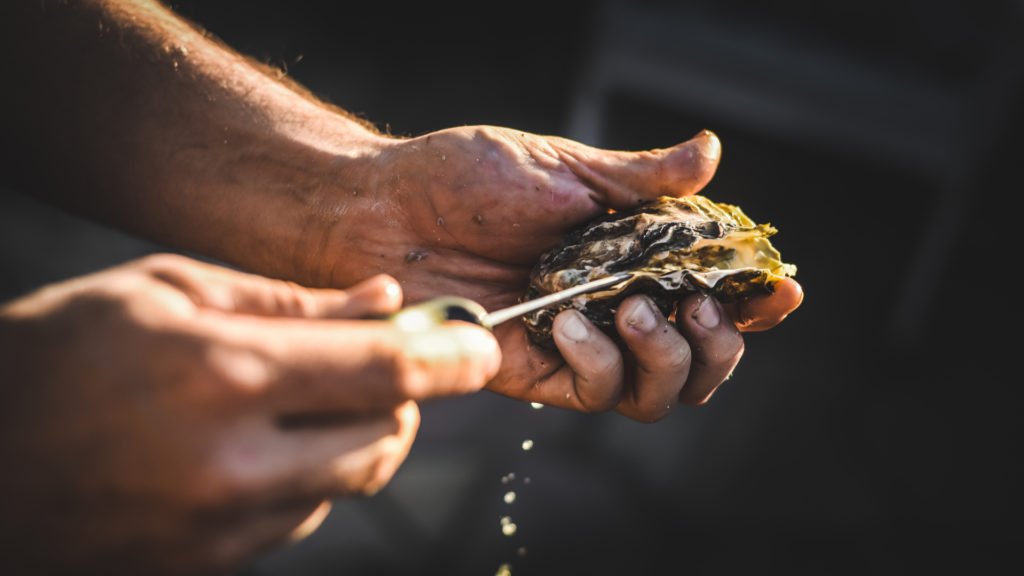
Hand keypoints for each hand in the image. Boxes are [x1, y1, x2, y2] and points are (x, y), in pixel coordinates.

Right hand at [0, 254, 499, 574]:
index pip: (386, 369)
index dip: (452, 356)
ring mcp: (220, 532)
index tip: (482, 345)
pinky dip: (303, 481)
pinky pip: (297, 522)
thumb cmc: (57, 354)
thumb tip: (384, 299)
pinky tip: (255, 449)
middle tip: (377, 363)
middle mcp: (233, 467)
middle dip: (402, 399)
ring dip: (352, 439)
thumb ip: (287, 299)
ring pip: (346, 485)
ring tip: (295, 400)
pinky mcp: (206, 568)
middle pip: (385, 440)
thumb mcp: (165, 292)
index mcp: (225, 377)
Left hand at [310, 127, 801, 419]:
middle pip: (699, 361)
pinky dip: (599, 364)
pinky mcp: (534, 372)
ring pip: (656, 393)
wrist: (386, 208)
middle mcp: (614, 306)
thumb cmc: (468, 177)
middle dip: (718, 346)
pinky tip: (572, 322)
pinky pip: (593, 394)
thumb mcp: (564, 166)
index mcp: (632, 256)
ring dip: (665, 361)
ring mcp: (577, 343)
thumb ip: (641, 178)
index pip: (712, 292)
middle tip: (697, 309)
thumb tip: (712, 151)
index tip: (783, 288)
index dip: (755, 300)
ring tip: (632, 313)